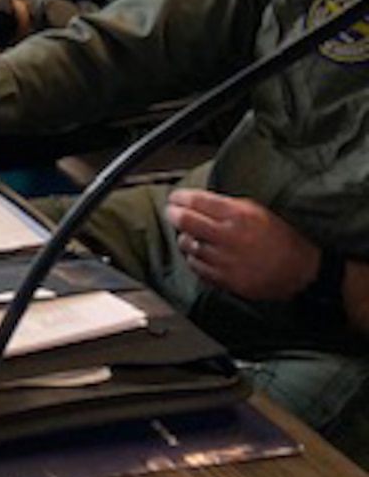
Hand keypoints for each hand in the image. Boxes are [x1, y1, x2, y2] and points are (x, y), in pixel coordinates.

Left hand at [166, 189, 319, 302]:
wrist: (305, 269)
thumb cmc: (284, 237)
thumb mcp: (258, 210)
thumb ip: (226, 205)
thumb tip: (197, 201)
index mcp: (239, 215)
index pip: (195, 201)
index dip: (179, 197)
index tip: (175, 197)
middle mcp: (229, 236)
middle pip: (185, 221)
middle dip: (173, 214)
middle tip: (172, 212)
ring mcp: (226, 260)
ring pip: (188, 245)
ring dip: (185, 237)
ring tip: (190, 234)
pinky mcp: (227, 279)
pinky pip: (197, 266)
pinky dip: (194, 258)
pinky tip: (200, 253)